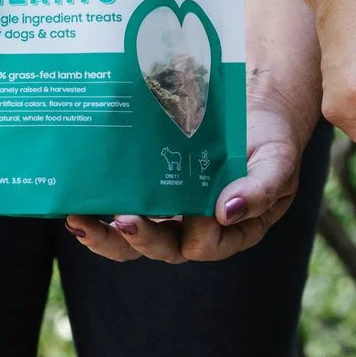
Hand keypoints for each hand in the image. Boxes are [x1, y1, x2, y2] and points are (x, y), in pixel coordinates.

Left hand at [69, 0, 317, 264]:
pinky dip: (97, 213)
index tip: (190, 215)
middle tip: (124, 220)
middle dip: (140, 237)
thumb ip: (261, 188)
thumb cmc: (270, 140)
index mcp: (229, 230)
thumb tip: (228, 211)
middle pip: (162, 247)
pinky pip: (118, 212)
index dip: (195, 235)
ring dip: (105, 234)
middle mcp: (193, 229)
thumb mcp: (278, 161)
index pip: (207, 245)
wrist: (250, 108)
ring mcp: (166, 215)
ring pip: (132, 238)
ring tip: (80, 220)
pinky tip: (77, 205)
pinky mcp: (145, 195)